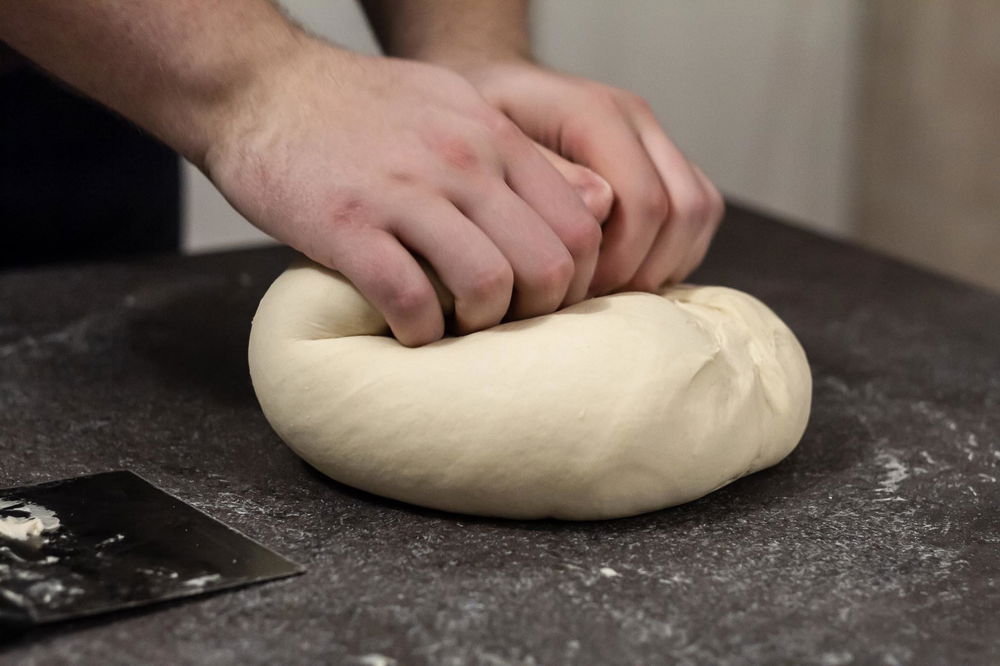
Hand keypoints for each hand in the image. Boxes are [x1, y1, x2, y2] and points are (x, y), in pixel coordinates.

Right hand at [205, 43, 606, 345]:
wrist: (261, 86)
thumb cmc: (361, 109)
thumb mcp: (455, 108)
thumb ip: (520, 154)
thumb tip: (593, 201)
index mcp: (495, 137)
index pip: (581, 225)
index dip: (577, 281)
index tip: (544, 301)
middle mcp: (463, 162)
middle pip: (549, 266)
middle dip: (537, 314)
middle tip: (505, 324)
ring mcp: (406, 192)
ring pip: (488, 285)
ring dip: (480, 326)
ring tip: (456, 327)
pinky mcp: (349, 224)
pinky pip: (409, 298)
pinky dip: (418, 330)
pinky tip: (407, 328)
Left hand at [448, 59, 724, 294]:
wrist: (475, 100)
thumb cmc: (464, 130)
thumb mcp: (478, 149)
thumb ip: (538, 174)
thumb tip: (601, 206)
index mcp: (594, 111)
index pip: (644, 201)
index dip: (619, 263)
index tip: (571, 291)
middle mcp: (635, 119)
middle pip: (683, 210)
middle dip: (642, 269)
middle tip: (588, 299)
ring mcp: (653, 138)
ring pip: (699, 213)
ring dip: (662, 264)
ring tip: (605, 289)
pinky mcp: (661, 161)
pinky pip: (698, 215)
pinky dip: (672, 253)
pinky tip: (622, 272)